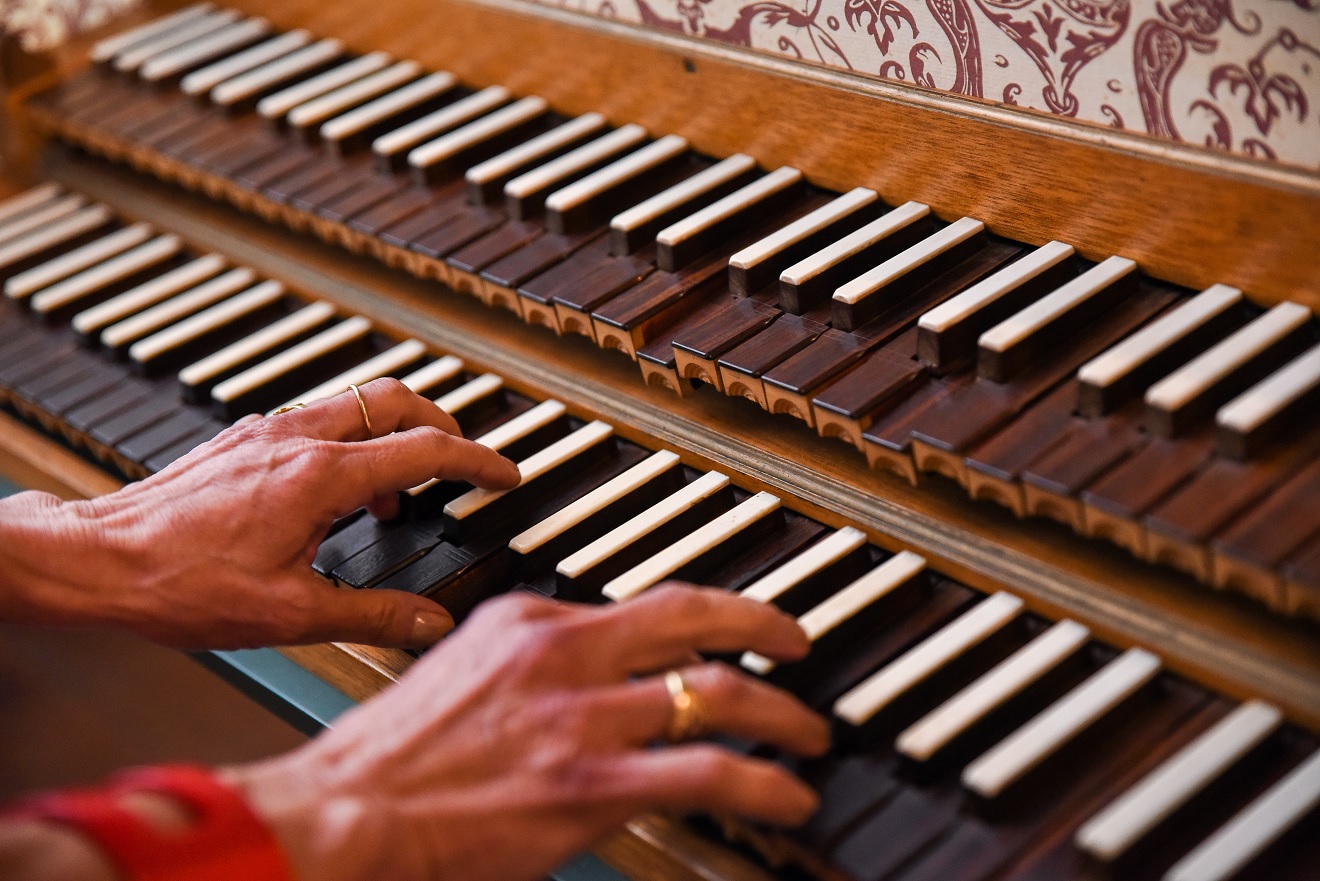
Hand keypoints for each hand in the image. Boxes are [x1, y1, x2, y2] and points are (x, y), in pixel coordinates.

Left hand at [0, 378, 518, 649]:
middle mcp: (297, 439)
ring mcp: (268, 431)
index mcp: (321, 476)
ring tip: (400, 491)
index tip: (504, 474)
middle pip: (399, 400)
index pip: (427, 449)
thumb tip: (428, 624)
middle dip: (444, 428)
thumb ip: (373, 616)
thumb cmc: (178, 582)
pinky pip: (319, 418)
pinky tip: (338, 494)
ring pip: (357, 402)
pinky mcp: (244, 438)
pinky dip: (352, 442)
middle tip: (463, 464)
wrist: (96, 560)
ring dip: (395, 434)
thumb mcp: (289, 614)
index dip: (479, 462)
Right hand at [226, 585, 828, 880]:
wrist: (346, 815)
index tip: (724, 628)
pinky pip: (709, 772)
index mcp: (527, 621)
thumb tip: (580, 675)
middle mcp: (564, 653)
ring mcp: (584, 716)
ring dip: (781, 714)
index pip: (636, 604)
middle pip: (694, 618)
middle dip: (763, 625)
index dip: (696, 617)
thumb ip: (525, 663)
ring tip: (808, 734)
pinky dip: (764, 783)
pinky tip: (787, 798)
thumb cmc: (387, 759)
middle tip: (796, 641)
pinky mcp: (592, 785)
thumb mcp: (458, 673)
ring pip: (717, 692)